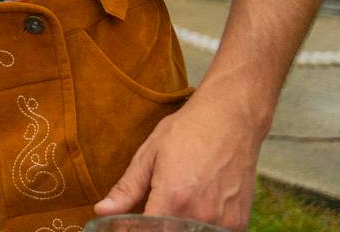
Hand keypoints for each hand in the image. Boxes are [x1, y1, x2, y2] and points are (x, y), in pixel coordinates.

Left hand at [93, 90, 263, 230]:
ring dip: (178, 227)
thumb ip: (127, 188)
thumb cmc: (187, 131)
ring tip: (175, 205)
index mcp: (173, 198)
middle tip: (153, 209)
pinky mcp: (239, 223)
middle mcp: (199, 214)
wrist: (231, 119)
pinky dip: (200, 228)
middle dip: (156, 228)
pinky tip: (195, 211)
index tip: (128, 225)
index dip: (134, 231)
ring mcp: (223, 222)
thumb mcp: (149, 154)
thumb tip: (101, 210)